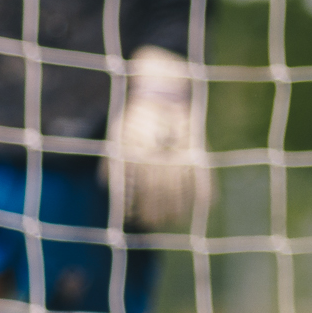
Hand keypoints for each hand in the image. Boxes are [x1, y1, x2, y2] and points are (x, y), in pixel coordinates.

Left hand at [114, 46, 198, 230]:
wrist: (161, 90)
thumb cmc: (137, 117)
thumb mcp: (119, 134)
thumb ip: (114, 160)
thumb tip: (107, 186)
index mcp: (136, 147)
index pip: (140, 185)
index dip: (141, 206)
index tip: (141, 219)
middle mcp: (157, 149)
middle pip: (159, 189)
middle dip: (158, 210)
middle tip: (157, 223)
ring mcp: (177, 147)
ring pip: (179, 184)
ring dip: (178, 206)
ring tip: (175, 218)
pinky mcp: (194, 144)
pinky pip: (201, 171)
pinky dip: (205, 189)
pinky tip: (204, 203)